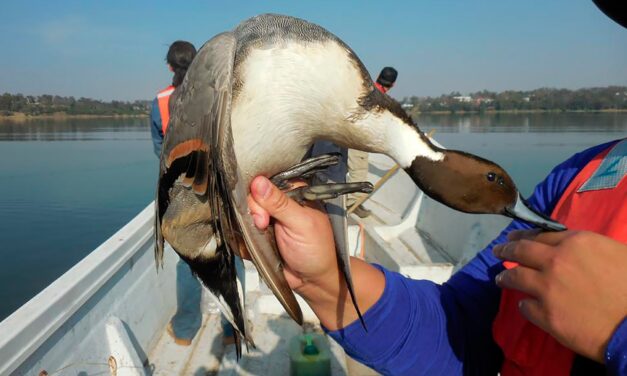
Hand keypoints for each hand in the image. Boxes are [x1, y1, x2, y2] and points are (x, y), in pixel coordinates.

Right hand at [247, 176, 338, 293]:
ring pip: (242, 214)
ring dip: (247, 227)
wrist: (312, 280)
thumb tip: (258, 181)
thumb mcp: (301, 224)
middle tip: (263, 225)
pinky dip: (243, 239)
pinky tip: (253, 246)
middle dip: (253, 211)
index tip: (262, 209)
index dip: (258, 191)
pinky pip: (240, 231)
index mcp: (292, 191)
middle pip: (250, 196)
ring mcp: (265, 218)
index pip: (266, 180)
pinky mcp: (257, 234)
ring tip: (262, 238)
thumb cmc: (316, 249)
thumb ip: (280, 203)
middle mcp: (277, 202)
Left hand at [493, 230, 626, 361]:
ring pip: (515, 278)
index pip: (540, 235)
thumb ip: (585, 249)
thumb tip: (567, 248)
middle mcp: (555, 262)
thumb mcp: (613, 253)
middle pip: (520, 251)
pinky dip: (524, 305)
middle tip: (497, 251)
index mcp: (575, 242)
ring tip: (500, 279)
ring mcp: (547, 289)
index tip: (513, 238)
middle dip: (505, 250)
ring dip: (505, 277)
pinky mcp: (546, 315)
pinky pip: (525, 307)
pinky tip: (525, 306)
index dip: (524, 236)